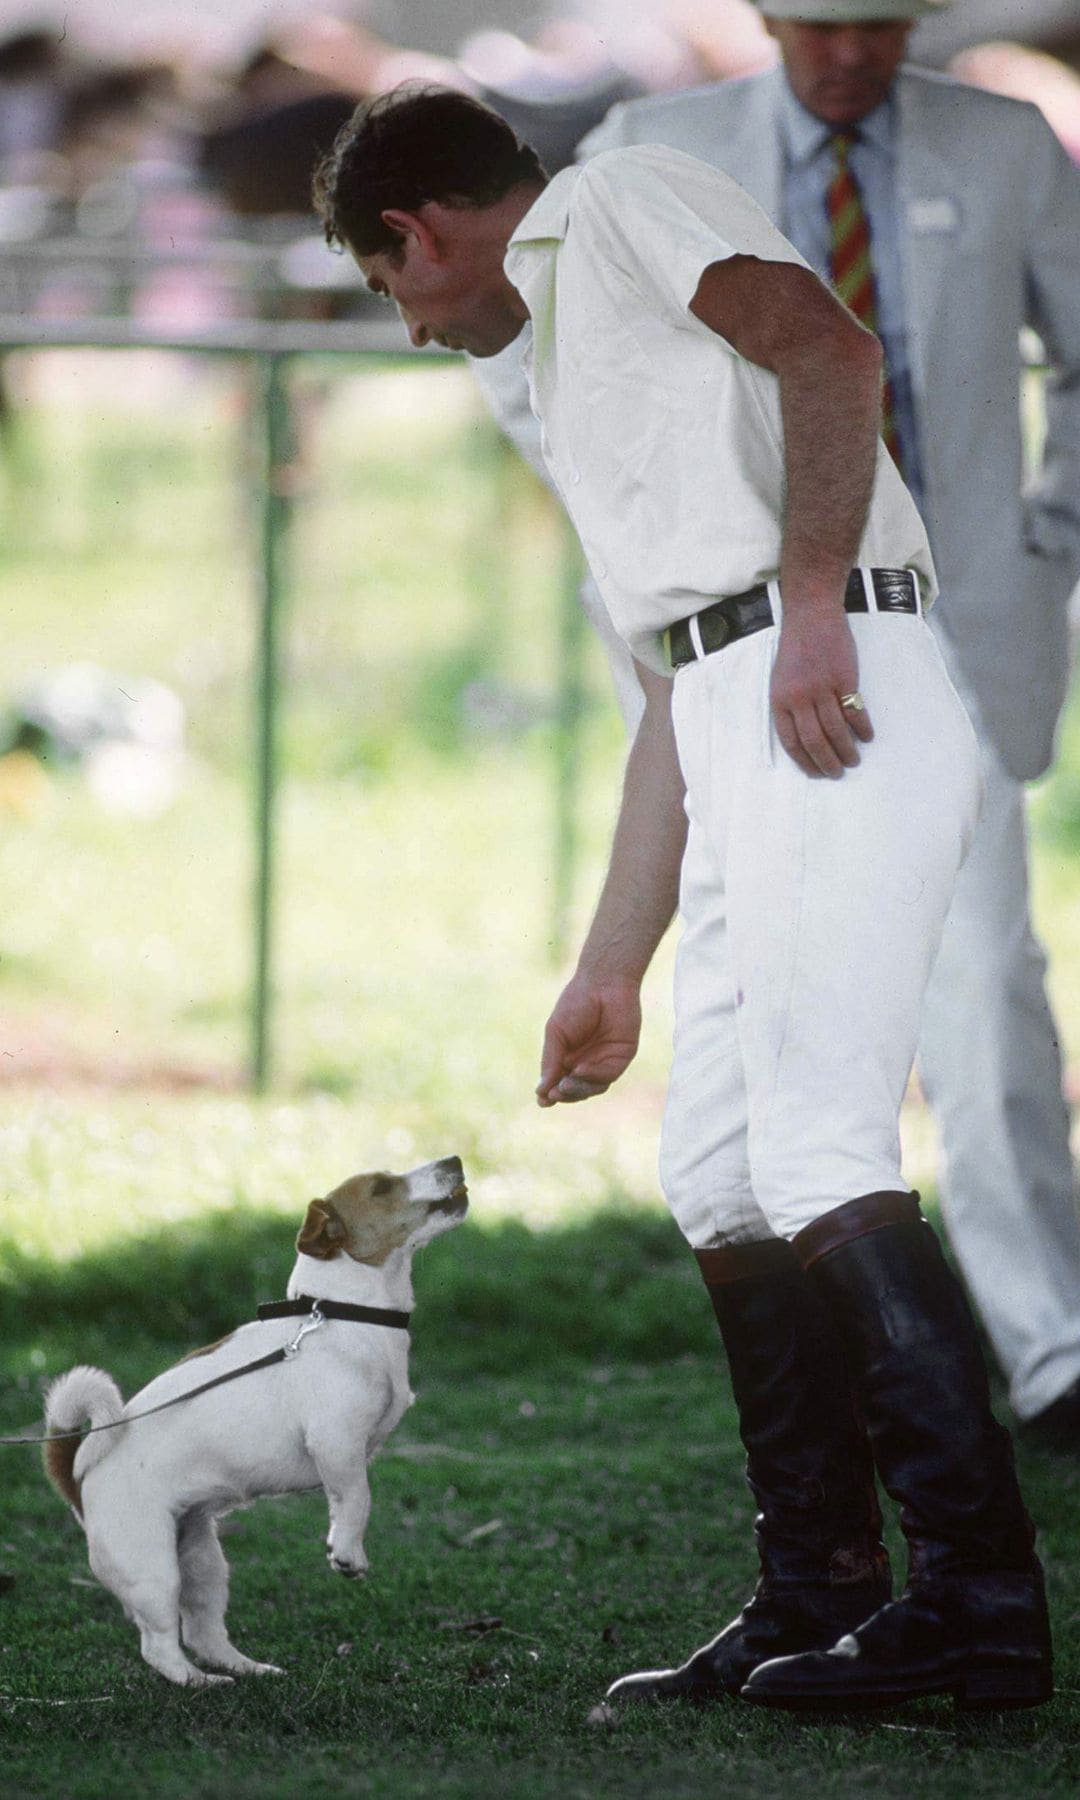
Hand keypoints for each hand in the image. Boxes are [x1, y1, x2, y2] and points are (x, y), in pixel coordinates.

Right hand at [536, 973, 641, 1105]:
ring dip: (577, 1090)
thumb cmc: (576, 1004)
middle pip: (575, 1090)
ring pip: (592, 1088)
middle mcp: (586, 1062)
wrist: (603, 983)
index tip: (542, 1101)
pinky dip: (593, 1075)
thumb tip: (541, 1092)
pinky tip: (580, 1069)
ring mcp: (604, 1061)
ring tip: (564, 1085)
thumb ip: (550, 1061)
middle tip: (554, 1093)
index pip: (559, 1083)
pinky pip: (607, 1075)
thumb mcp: (556, 1033)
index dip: (551, 1094)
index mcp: (567, 1057)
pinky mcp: (621, 1057)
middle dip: (564, 1094)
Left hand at [770, 605, 873, 776]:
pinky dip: (862, 728)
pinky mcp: (844, 679)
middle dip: (827, 763)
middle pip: (814, 741)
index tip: (815, 773)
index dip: (804, 762)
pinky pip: (855, 712)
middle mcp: (799, 698)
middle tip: (837, 774)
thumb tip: (803, 736)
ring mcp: (822, 688)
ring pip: (836, 731)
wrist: (811, 615)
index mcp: (780, 700)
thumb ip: (789, 705)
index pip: (791, 742)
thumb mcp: (781, 679)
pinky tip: (866, 737)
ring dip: (846, 750)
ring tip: (854, 761)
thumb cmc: (796, 647)